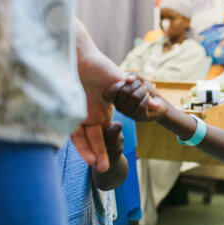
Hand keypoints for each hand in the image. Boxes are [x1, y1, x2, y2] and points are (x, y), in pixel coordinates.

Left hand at [73, 45, 124, 171]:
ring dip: (92, 153)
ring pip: (85, 139)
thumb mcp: (121, 82)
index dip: (111, 143)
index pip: (107, 131)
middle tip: (106, 168)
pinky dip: (82, 146)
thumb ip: (136, 96)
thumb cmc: (100, 66)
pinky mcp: (69, 113)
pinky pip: (74, 134)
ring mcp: (79, 114)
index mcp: (103, 109)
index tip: (117, 154)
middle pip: (96, 138)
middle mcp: (91, 114)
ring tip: (100, 167)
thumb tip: (155, 105)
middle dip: (102, 154)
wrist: (80, 56)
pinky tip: (89, 156)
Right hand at [104, 73, 166, 122]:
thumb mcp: (139, 79)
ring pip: (134, 97)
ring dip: (143, 90)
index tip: (130, 81)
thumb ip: (133, 76)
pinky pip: (141, 105)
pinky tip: (148, 96)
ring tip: (145, 90)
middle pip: (125, 91)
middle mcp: (119, 107)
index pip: (110, 92)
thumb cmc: (145, 90)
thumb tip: (129, 79)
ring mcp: (128, 113)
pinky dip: (146, 97)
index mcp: (115, 98)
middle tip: (142, 85)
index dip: (120, 84)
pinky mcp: (138, 117)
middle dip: (136, 84)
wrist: (159, 102)